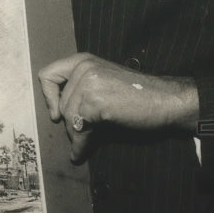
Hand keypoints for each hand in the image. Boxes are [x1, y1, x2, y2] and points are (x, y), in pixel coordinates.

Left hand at [38, 52, 198, 162]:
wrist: (166, 100)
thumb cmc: (139, 94)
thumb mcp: (104, 80)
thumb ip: (81, 87)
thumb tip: (57, 112)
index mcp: (83, 60)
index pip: (47, 74)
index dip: (48, 96)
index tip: (57, 112)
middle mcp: (83, 67)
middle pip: (60, 102)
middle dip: (69, 122)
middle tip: (80, 134)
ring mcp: (89, 83)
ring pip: (69, 117)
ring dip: (76, 134)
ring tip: (83, 143)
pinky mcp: (96, 102)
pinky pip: (79, 129)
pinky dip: (80, 144)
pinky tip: (80, 152)